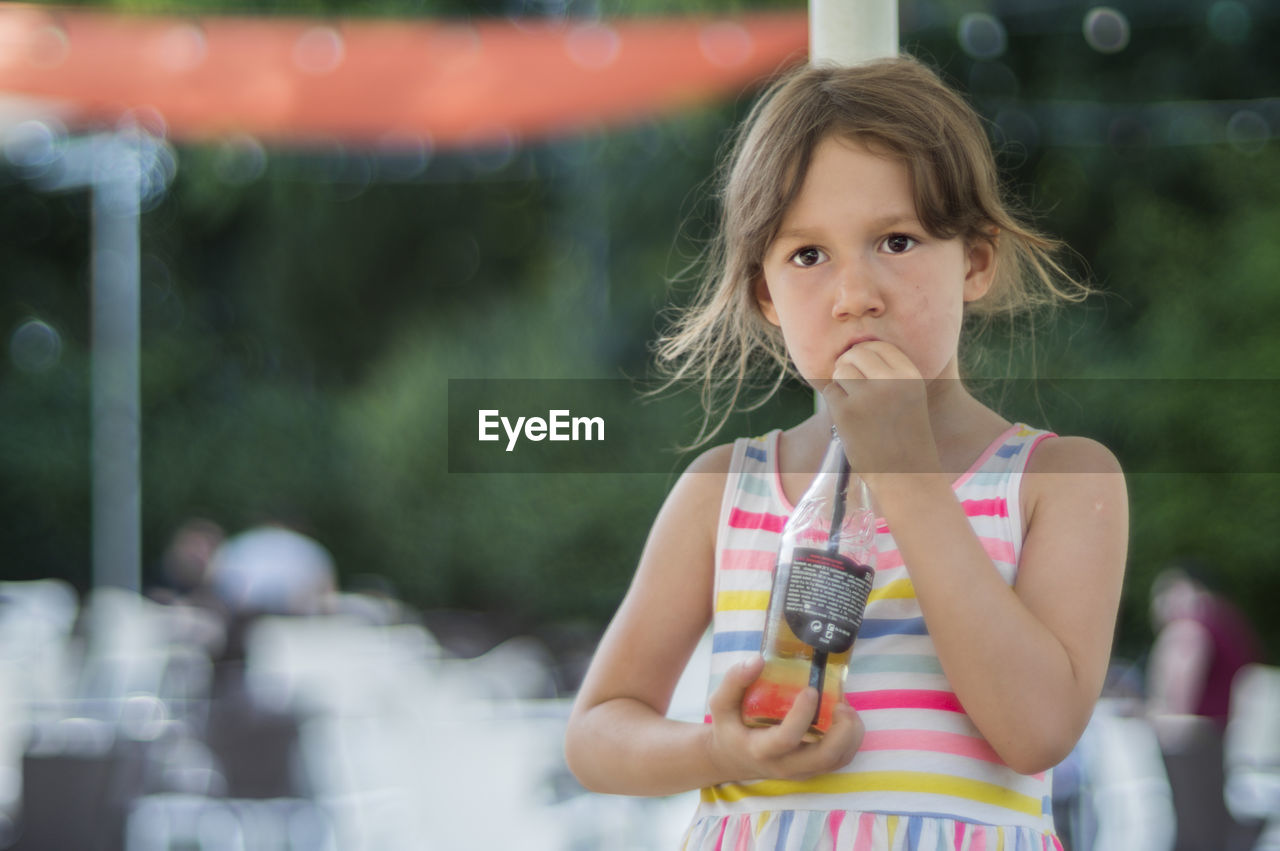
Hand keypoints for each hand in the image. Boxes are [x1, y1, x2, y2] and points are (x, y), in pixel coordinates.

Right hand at [705, 656, 863, 782]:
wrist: (730, 759)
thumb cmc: (728, 728)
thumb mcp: (720, 704)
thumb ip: (735, 681)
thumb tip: (758, 659)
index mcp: (760, 749)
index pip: (786, 738)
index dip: (802, 715)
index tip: (811, 690)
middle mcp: (785, 765)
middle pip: (823, 758)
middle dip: (842, 732)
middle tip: (842, 704)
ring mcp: (801, 771)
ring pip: (837, 761)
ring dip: (850, 735)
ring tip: (846, 708)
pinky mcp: (811, 769)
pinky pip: (839, 760)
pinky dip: (849, 740)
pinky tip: (843, 718)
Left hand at [821, 341, 940, 484]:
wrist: (906, 476)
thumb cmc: (905, 436)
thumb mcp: (909, 396)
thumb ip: (888, 374)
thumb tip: (852, 353)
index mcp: (910, 375)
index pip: (879, 345)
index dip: (866, 354)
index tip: (865, 369)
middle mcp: (890, 381)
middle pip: (856, 354)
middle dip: (849, 365)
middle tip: (852, 384)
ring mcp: (867, 397)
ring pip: (841, 370)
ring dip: (841, 382)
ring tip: (852, 401)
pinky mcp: (847, 413)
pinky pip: (830, 391)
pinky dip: (835, 401)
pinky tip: (847, 416)